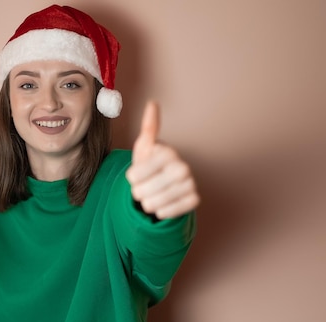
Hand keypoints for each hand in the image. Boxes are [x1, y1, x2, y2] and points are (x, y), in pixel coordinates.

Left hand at [126, 101, 199, 218]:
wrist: (167, 185)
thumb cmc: (151, 164)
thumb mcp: (145, 147)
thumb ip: (148, 127)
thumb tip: (153, 103)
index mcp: (167, 153)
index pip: (134, 176)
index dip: (131, 179)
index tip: (135, 175)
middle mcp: (183, 167)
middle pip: (143, 192)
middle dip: (139, 192)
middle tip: (145, 187)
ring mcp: (191, 184)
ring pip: (153, 204)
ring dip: (148, 202)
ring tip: (152, 195)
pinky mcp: (194, 200)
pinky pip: (167, 213)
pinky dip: (161, 211)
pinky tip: (163, 203)